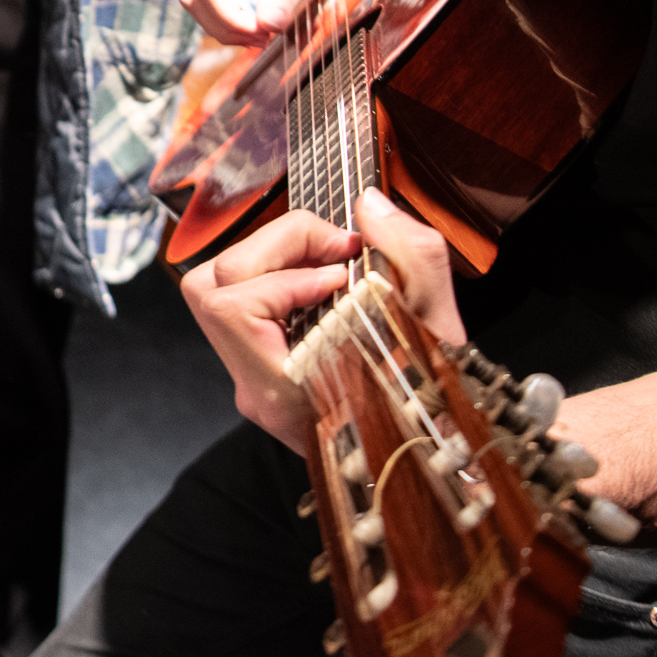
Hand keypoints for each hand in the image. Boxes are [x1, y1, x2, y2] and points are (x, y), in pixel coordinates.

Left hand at [180, 188, 464, 452]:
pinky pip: (241, 300)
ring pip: (216, 287)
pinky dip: (279, 273)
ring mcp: (250, 378)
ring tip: (327, 260)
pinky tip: (325, 281)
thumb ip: (409, 254)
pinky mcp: (257, 364)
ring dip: (270, 256)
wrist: (435, 450)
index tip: (346, 272)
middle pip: (214, 286)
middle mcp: (255, 388)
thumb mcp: (441, 324)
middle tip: (339, 246)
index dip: (287, 275)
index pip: (234, 309)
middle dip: (276, 245)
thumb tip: (367, 206)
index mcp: (283, 393)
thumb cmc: (439, 401)